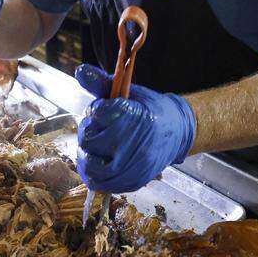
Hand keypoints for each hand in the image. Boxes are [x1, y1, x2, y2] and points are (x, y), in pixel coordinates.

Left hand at [74, 64, 195, 193]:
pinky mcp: (134, 181)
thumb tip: (81, 71)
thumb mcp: (128, 91)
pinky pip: (103, 185)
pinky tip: (98, 162)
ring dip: (87, 155)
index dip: (96, 110)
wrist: (176, 131)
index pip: (99, 113)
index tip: (104, 109)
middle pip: (90, 141)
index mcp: (137, 116)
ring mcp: (135, 166)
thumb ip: (102, 83)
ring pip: (92, 167)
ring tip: (93, 147)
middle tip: (97, 128)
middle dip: (88, 132)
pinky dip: (94, 175)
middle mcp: (136, 143)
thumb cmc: (149, 109)